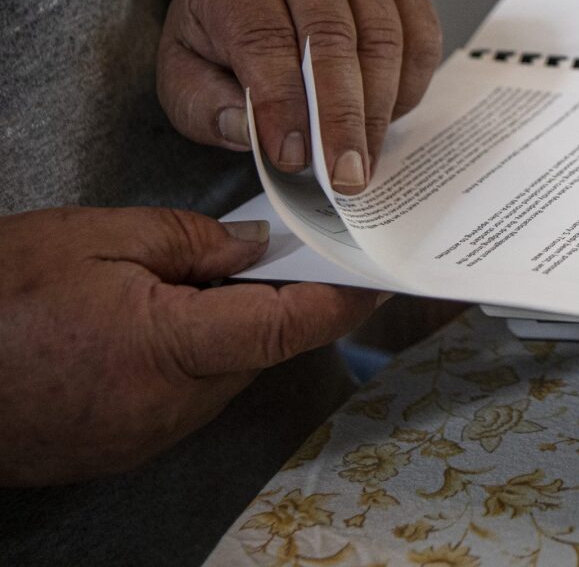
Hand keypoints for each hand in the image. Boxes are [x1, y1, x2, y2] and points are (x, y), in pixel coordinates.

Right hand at [0, 207, 381, 485]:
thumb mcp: (95, 238)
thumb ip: (190, 240)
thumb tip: (253, 249)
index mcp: (168, 350)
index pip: (283, 327)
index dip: (338, 302)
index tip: (375, 280)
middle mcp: (166, 408)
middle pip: (256, 352)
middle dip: (267, 302)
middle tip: (261, 252)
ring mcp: (143, 436)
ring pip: (221, 375)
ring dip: (222, 332)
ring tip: (175, 285)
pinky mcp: (121, 448)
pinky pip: (183, 397)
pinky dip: (186, 358)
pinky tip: (151, 323)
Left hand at [158, 0, 442, 193]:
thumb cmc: (224, 31)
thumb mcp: (185, 70)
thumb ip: (205, 106)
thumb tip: (250, 131)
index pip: (265, 38)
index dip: (281, 101)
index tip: (293, 157)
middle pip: (332, 37)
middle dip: (341, 116)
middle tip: (344, 174)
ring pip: (383, 39)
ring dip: (378, 110)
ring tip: (365, 162)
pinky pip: (420, 37)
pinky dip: (409, 86)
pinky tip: (387, 119)